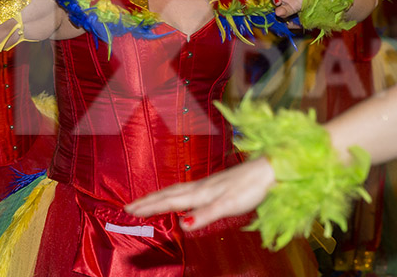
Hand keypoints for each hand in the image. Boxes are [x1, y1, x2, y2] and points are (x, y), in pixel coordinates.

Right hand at [125, 157, 275, 229]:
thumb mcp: (229, 205)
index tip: (129, 211)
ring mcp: (206, 184)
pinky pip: (185, 190)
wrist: (268, 172)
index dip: (148, 207)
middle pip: (167, 194)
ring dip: (158, 196)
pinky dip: (172, 194)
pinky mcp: (214, 184)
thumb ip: (205, 215)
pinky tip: (177, 196)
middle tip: (128, 206)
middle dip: (147, 200)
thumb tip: (183, 225)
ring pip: (175, 190)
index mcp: (200, 193)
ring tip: (145, 201)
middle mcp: (200, 187)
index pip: (168, 202)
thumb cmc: (250, 188)